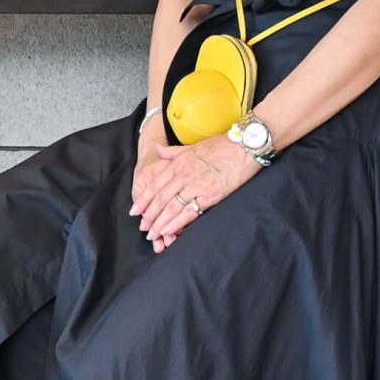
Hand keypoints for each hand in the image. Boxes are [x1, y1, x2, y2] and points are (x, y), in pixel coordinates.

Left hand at [129, 129, 256, 249]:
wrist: (244, 147)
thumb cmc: (221, 145)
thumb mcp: (192, 146)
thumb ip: (172, 152)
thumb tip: (156, 149)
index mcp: (178, 163)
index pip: (155, 184)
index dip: (144, 199)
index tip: (136, 210)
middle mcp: (184, 175)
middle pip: (161, 198)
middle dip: (150, 215)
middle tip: (143, 227)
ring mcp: (196, 186)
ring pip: (172, 207)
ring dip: (160, 222)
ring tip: (153, 233)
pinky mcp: (210, 196)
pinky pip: (190, 212)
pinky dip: (177, 223)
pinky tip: (170, 231)